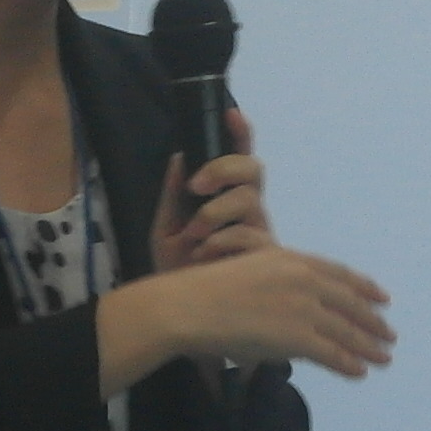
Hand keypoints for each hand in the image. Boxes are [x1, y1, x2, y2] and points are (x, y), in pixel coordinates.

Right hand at [151, 245, 397, 380]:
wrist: (189, 305)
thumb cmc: (208, 290)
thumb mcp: (252, 269)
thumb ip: (280, 281)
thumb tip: (296, 305)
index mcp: (294, 259)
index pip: (340, 274)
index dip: (365, 288)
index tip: (382, 297)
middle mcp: (305, 280)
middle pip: (350, 303)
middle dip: (373, 321)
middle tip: (389, 334)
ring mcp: (303, 308)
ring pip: (347, 331)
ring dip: (369, 346)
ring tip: (383, 357)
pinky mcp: (297, 337)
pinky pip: (332, 353)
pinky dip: (349, 363)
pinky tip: (360, 371)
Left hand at [154, 117, 276, 275]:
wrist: (184, 317)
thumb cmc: (180, 272)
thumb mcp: (165, 230)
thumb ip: (172, 196)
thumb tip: (178, 156)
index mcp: (227, 200)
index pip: (239, 159)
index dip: (240, 134)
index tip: (230, 113)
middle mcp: (249, 212)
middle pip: (253, 170)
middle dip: (223, 169)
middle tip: (196, 186)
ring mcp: (260, 234)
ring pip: (250, 200)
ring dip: (216, 212)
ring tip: (194, 235)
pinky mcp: (265, 260)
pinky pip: (250, 236)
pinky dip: (222, 241)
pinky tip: (204, 255)